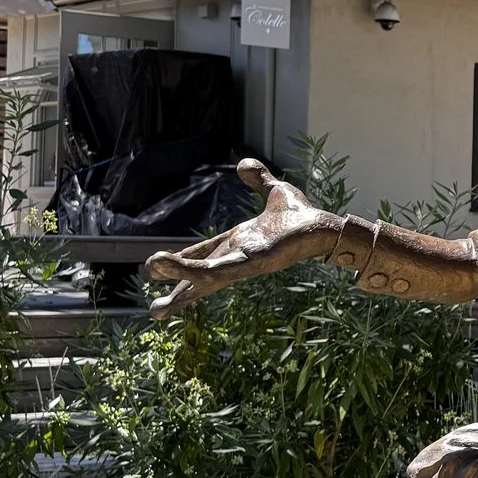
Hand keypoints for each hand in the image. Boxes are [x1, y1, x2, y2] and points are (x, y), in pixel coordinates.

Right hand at [144, 158, 352, 315]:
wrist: (324, 225)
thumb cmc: (304, 215)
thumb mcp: (275, 191)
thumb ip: (258, 180)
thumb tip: (243, 165)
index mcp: (240, 243)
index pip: (205, 254)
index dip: (182, 262)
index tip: (158, 269)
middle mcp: (238, 256)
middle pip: (201, 278)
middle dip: (179, 294)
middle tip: (156, 312)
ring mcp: (242, 263)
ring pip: (203, 275)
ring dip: (178, 279)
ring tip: (152, 278)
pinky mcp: (249, 264)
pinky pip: (217, 270)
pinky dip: (193, 271)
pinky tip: (173, 271)